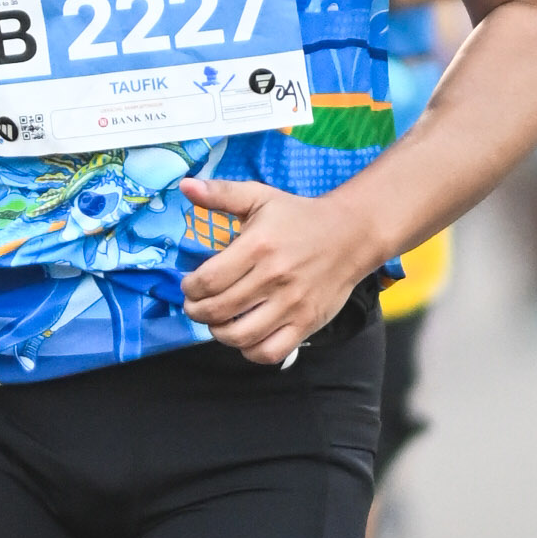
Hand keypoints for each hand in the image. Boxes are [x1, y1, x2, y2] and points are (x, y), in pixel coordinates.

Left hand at [180, 177, 375, 365]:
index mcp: (259, 246)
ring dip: (218, 333)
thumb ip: (221, 193)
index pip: (208, 280)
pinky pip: (270, 351)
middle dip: (197, 311)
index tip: (190, 286)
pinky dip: (250, 350)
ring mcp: (292, 304)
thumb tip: (185, 186)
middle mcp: (275, 278)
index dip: (190, 288)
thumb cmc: (299, 216)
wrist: (351, 234)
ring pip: (240, 336)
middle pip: (219, 310)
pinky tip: (245, 335)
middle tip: (196, 305)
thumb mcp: (259, 196)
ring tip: (217, 321)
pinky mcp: (306, 323)